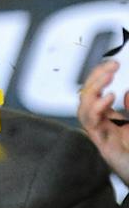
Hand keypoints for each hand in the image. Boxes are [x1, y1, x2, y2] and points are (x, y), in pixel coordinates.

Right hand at [76, 60, 128, 183]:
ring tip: (107, 78)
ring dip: (94, 90)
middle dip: (96, 78)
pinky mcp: (103, 144)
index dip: (100, 75)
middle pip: (86, 96)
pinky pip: (91, 123)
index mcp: (109, 119)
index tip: (111, 63)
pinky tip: (109, 98)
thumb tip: (127, 92)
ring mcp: (101, 134)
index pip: (96, 91)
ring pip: (84, 107)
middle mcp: (102, 125)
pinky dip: (97, 108)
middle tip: (110, 67)